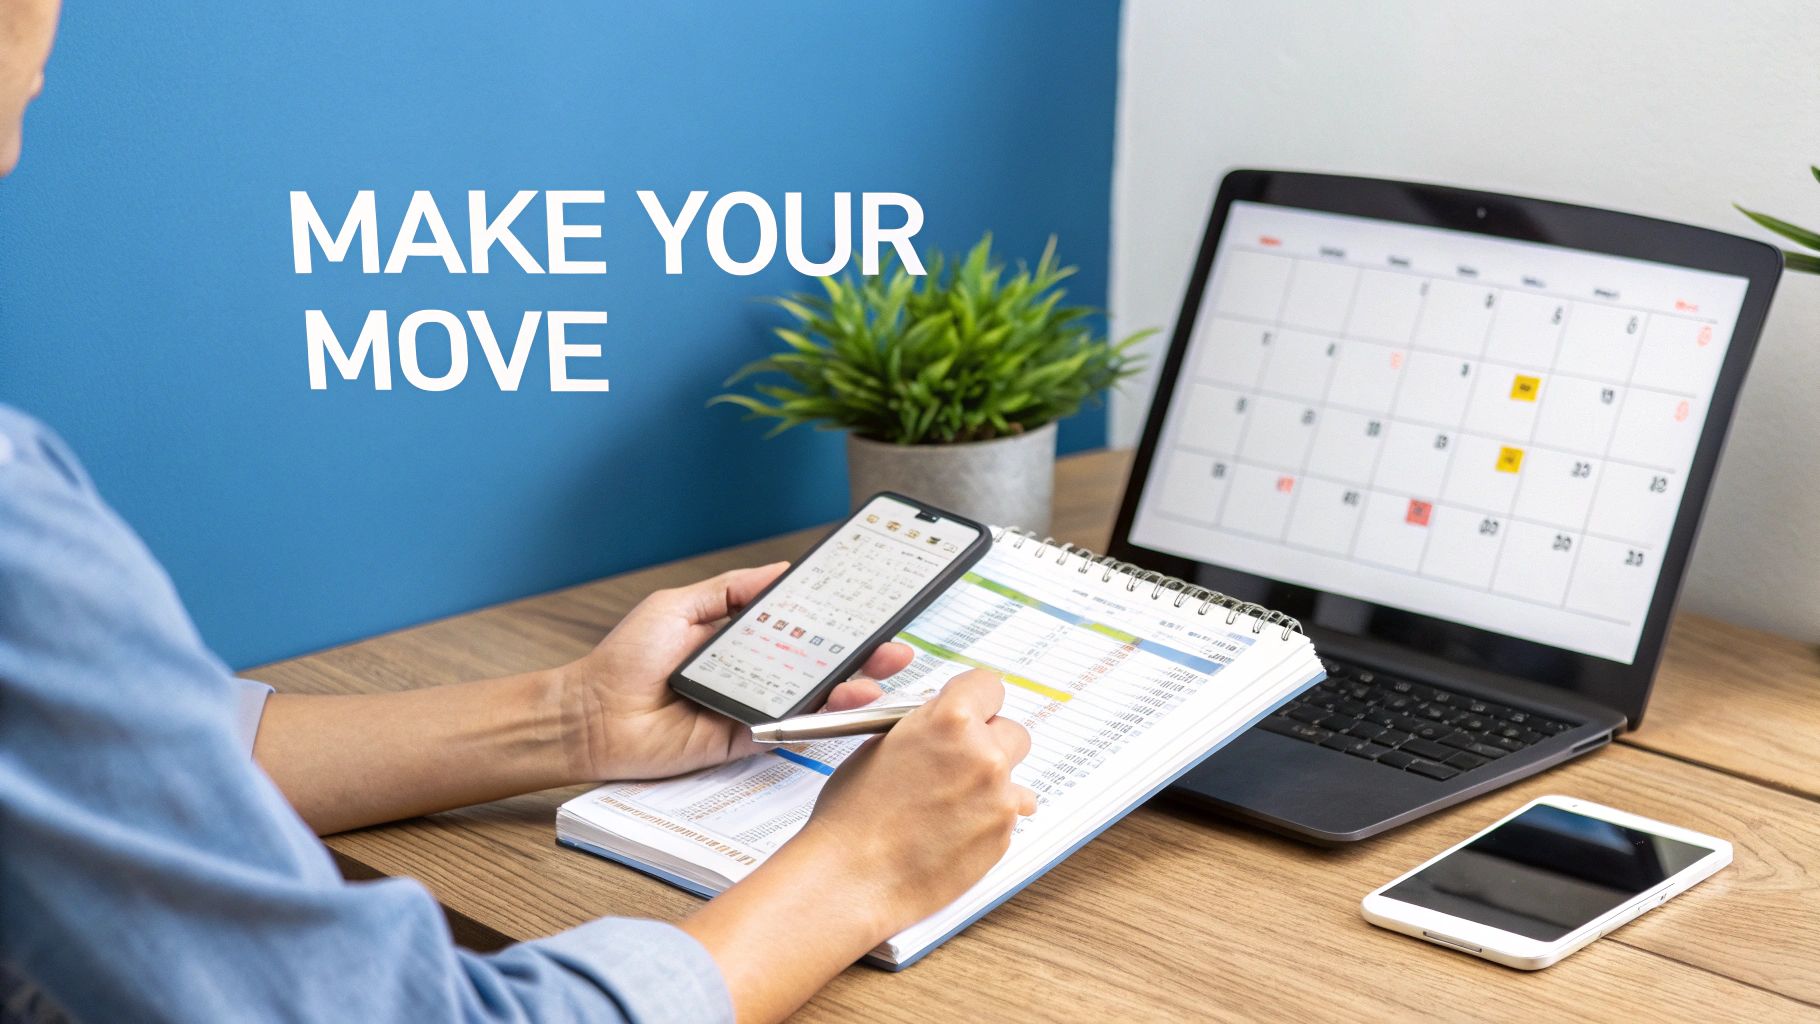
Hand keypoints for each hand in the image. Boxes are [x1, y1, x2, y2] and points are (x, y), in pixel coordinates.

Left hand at [554, 562, 914, 781]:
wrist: (593, 714)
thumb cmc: (627, 658)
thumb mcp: (680, 605)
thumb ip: (732, 589)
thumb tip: (781, 571)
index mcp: (743, 640)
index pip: (801, 629)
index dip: (837, 621)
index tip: (871, 608)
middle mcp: (755, 675)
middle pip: (820, 666)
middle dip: (861, 657)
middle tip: (894, 646)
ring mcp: (754, 709)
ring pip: (813, 700)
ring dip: (850, 689)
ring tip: (878, 676)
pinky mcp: (745, 741)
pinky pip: (789, 730)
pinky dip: (817, 720)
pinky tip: (842, 705)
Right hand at [794, 668, 1036, 936]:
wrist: (853, 877)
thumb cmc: (854, 814)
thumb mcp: (881, 745)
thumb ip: (925, 728)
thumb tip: (944, 726)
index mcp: (949, 720)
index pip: (988, 685)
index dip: (976, 699)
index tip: (972, 711)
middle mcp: (982, 753)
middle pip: (1011, 731)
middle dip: (989, 743)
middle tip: (958, 763)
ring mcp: (998, 796)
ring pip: (1013, 776)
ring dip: (991, 784)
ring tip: (951, 804)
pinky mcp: (1003, 835)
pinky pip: (1007, 816)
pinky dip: (987, 820)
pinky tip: (951, 831)